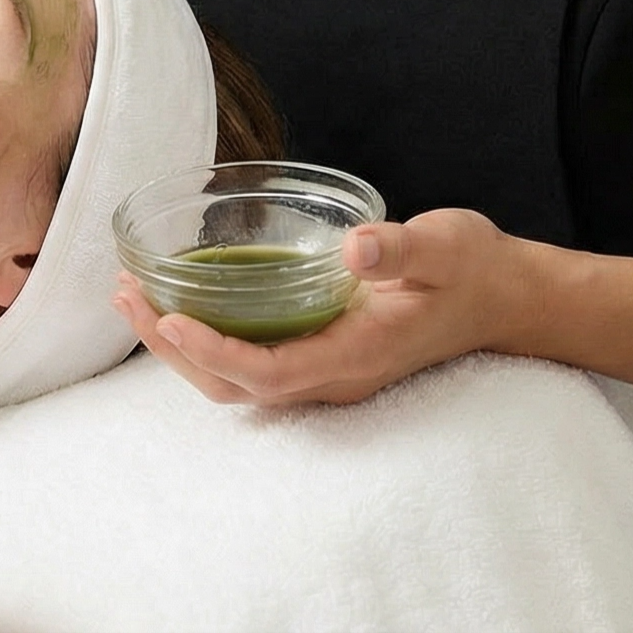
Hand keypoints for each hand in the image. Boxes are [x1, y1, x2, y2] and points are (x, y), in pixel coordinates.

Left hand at [112, 208, 523, 406]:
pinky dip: (208, 337)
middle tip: (128, 298)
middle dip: (176, 349)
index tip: (171, 317)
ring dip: (183, 346)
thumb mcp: (446, 247)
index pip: (269, 372)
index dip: (215, 351)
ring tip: (135, 298)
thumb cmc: (473, 270)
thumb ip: (402, 250)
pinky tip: (182, 300)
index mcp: (357, 354)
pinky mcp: (322, 354)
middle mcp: (335, 375)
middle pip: (236, 385)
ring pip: (238, 379)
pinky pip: (252, 361)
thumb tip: (357, 247)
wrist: (504, 299)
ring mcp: (327, 370)